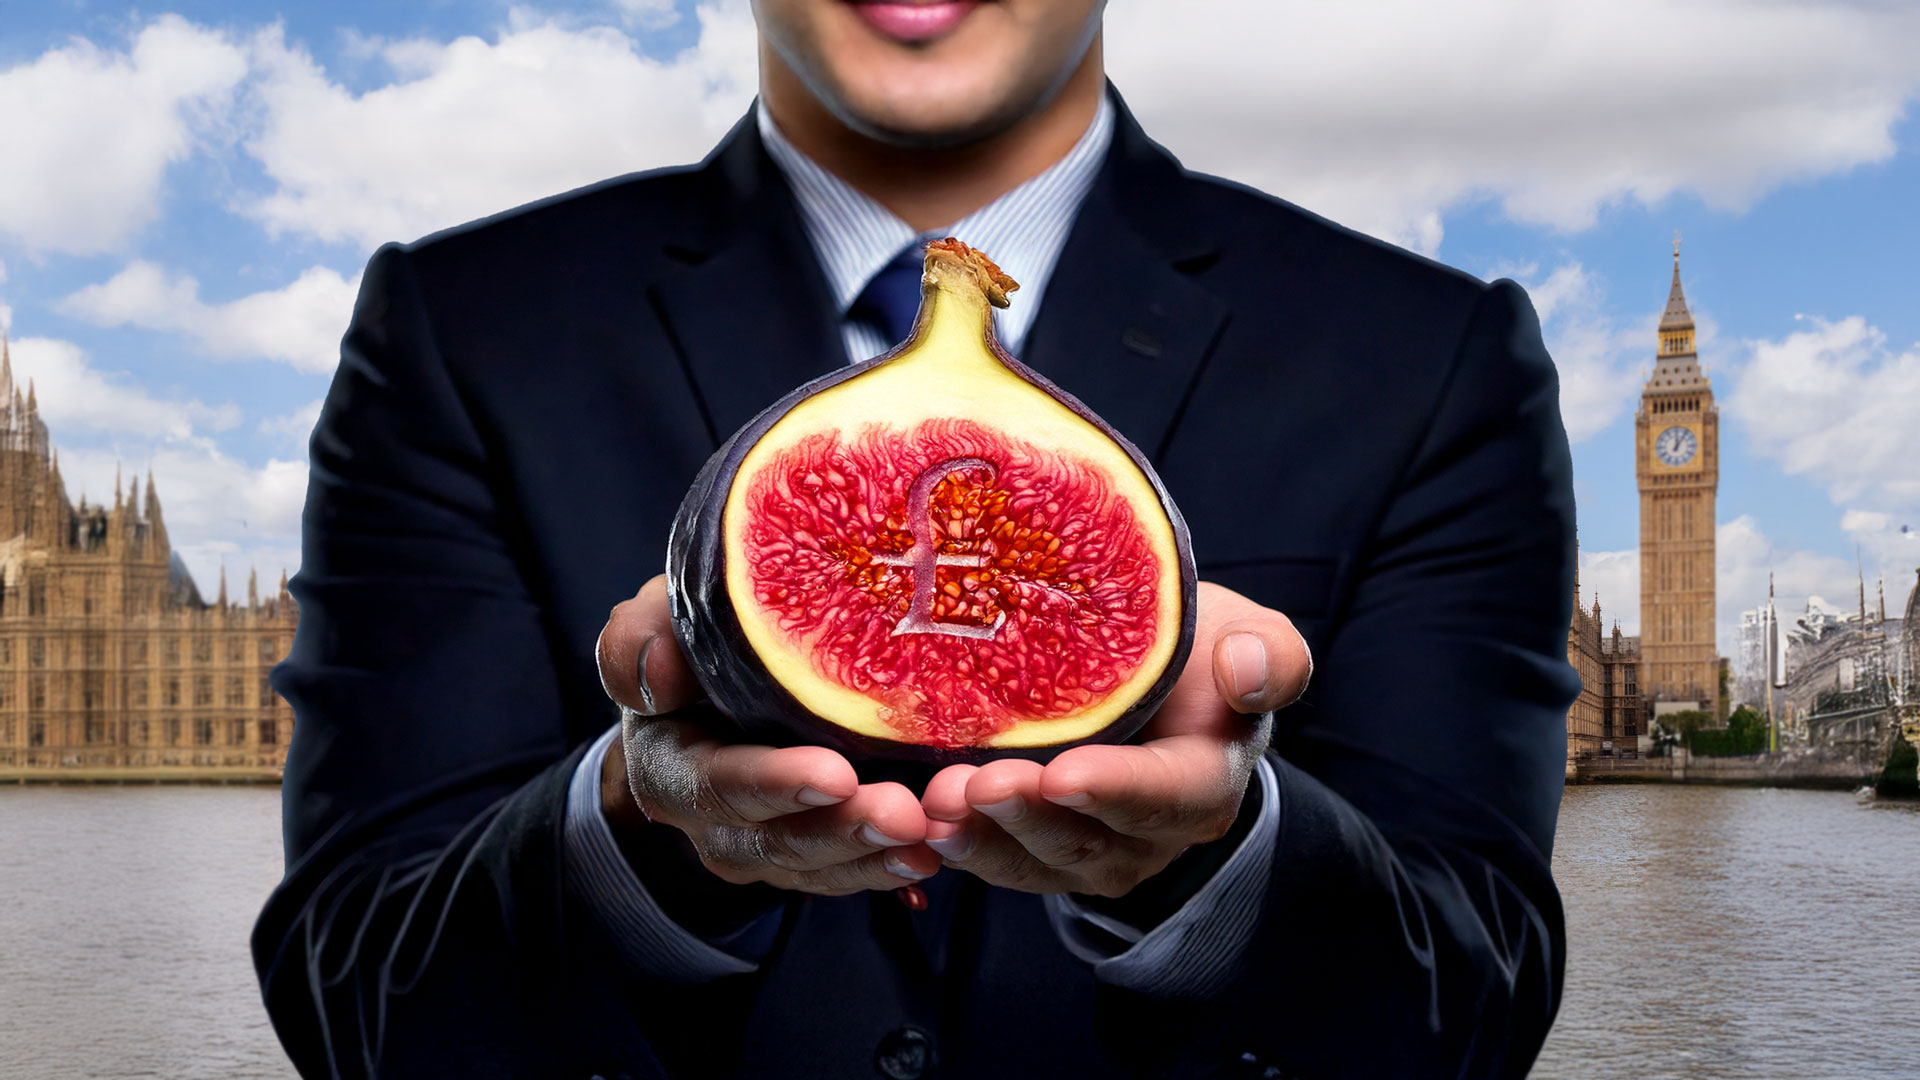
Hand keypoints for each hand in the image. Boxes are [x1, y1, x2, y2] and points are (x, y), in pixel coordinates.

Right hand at [595, 575, 941, 895]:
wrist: (706, 685)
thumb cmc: (688, 640)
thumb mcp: (658, 621)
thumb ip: (642, 637)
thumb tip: (654, 673)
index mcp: (670, 767)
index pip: (720, 784)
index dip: (776, 784)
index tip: (837, 773)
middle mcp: (711, 823)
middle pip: (778, 840)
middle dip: (844, 831)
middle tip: (906, 816)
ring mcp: (762, 845)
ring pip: (819, 868)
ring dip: (876, 858)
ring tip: (932, 840)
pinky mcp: (808, 853)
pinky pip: (846, 873)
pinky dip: (889, 868)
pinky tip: (938, 856)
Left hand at [919, 581, 1309, 897]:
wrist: (1162, 686)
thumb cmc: (1201, 654)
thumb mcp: (1250, 635)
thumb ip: (1270, 654)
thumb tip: (1245, 673)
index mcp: (1206, 784)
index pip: (1164, 794)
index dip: (1116, 789)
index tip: (1063, 773)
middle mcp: (1152, 836)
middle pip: (1087, 837)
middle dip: (1027, 815)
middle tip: (975, 785)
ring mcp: (1096, 854)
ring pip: (1036, 861)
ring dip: (984, 837)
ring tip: (938, 804)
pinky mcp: (1046, 857)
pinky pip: (1004, 864)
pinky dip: (965, 848)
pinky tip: (925, 824)